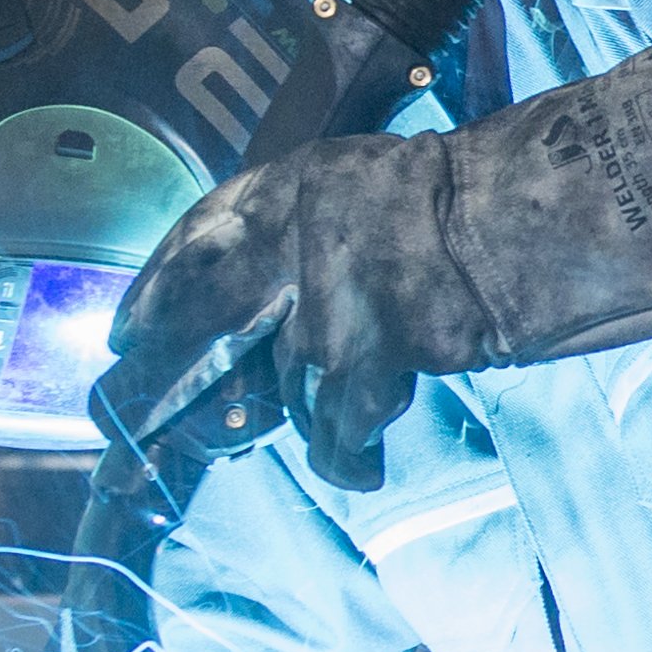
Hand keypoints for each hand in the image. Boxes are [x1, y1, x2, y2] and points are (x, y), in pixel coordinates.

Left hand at [99, 0, 651, 492]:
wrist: (535, 224)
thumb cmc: (467, 205)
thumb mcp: (374, 190)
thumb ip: (313, 232)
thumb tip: (265, 301)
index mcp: (294, 184)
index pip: (196, 237)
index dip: (154, 289)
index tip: (122, 333)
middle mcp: (294, 239)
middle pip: (197, 325)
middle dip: (154, 382)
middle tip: (116, 426)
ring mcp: (327, 299)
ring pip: (275, 388)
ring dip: (275, 424)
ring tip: (282, 442)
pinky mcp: (365, 352)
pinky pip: (335, 427)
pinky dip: (346, 453)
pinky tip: (356, 468)